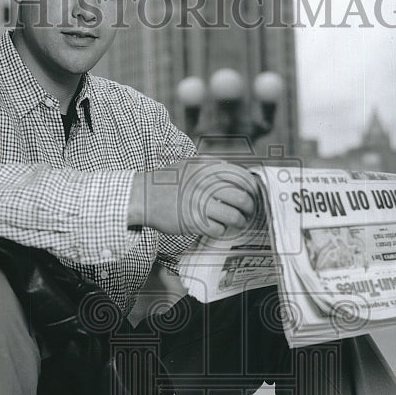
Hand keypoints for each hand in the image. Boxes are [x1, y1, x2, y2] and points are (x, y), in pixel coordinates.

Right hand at [128, 158, 261, 238]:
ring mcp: (199, 204)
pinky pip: (219, 229)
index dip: (252, 188)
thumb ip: (212, 167)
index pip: (242, 177)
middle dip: (250, 207)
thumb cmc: (167, 182)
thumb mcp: (190, 164)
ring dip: (239, 221)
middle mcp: (206, 184)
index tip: (253, 194)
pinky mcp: (193, 222)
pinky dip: (222, 230)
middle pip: (242, 198)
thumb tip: (237, 174)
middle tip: (248, 211)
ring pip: (234, 216)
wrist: (143, 196)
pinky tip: (218, 227)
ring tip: (238, 222)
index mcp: (207, 167)